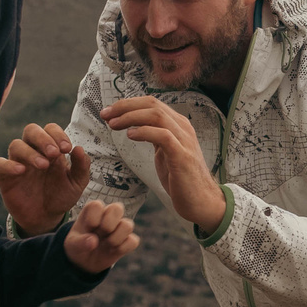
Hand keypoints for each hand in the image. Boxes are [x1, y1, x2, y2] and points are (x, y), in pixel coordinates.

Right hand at [0, 122, 90, 236]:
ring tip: (44, 165)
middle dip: (43, 138)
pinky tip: (21, 171)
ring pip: (16, 145)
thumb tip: (79, 149)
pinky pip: (0, 163)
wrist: (46, 218)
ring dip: (30, 152)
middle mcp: (33, 151)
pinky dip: (9, 164)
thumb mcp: (76, 183)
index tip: (67, 148)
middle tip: (54, 153)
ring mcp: (18, 162)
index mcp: (50, 148)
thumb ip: (81, 167)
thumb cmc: (60, 196)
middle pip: (31, 130)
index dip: (58, 134)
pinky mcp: (5, 176)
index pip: (50, 129)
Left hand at [65, 200, 139, 271]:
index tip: (88, 227)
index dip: (93, 218)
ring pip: (128, 225)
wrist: (84, 261)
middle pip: (118, 208)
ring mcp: (119, 227)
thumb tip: (94, 241)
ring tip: (107, 245)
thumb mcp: (72, 244)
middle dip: (108, 224)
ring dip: (116, 238)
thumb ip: (79, 242)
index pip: (97, 205)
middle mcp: (108, 216)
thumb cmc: (77, 245)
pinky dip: (123, 248)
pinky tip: (113, 251)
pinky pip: (133, 241)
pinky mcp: (127, 240)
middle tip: (100, 233)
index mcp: (93, 211)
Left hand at [100, 96, 227, 231]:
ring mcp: (184, 141)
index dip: (127, 104)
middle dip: (125, 107)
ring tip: (113, 124)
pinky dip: (144, 132)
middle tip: (105, 115)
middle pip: (152, 105)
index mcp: (178, 125)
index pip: (151, 103)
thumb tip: (134, 127)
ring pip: (156, 116)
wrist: (201, 202)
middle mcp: (183, 128)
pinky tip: (130, 135)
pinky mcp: (182, 156)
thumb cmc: (181, 179)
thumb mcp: (166, 152)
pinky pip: (163, 136)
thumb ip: (155, 137)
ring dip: (131, 117)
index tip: (108, 112)